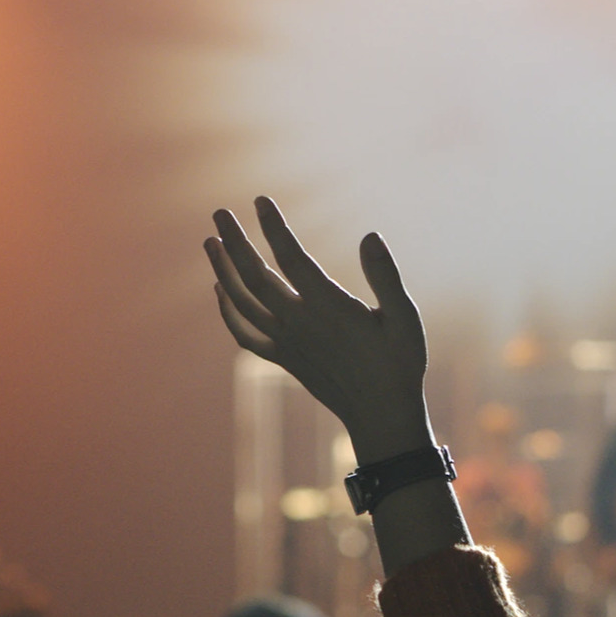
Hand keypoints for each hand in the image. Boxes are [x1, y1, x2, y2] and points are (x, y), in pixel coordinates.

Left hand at [206, 197, 432, 463]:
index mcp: (329, 308)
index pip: (292, 258)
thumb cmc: (399, 364)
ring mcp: (287, 343)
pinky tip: (219, 291)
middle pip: (254, 276)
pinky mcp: (283, 359)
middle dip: (235, 242)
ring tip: (210, 242)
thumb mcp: (405, 318)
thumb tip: (370, 236)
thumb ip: (386, 276)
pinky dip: (227, 312)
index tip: (260, 200)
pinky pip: (245, 334)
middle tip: (219, 213)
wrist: (381, 416)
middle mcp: (300, 323)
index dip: (274, 228)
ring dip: (222, 271)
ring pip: (242, 303)